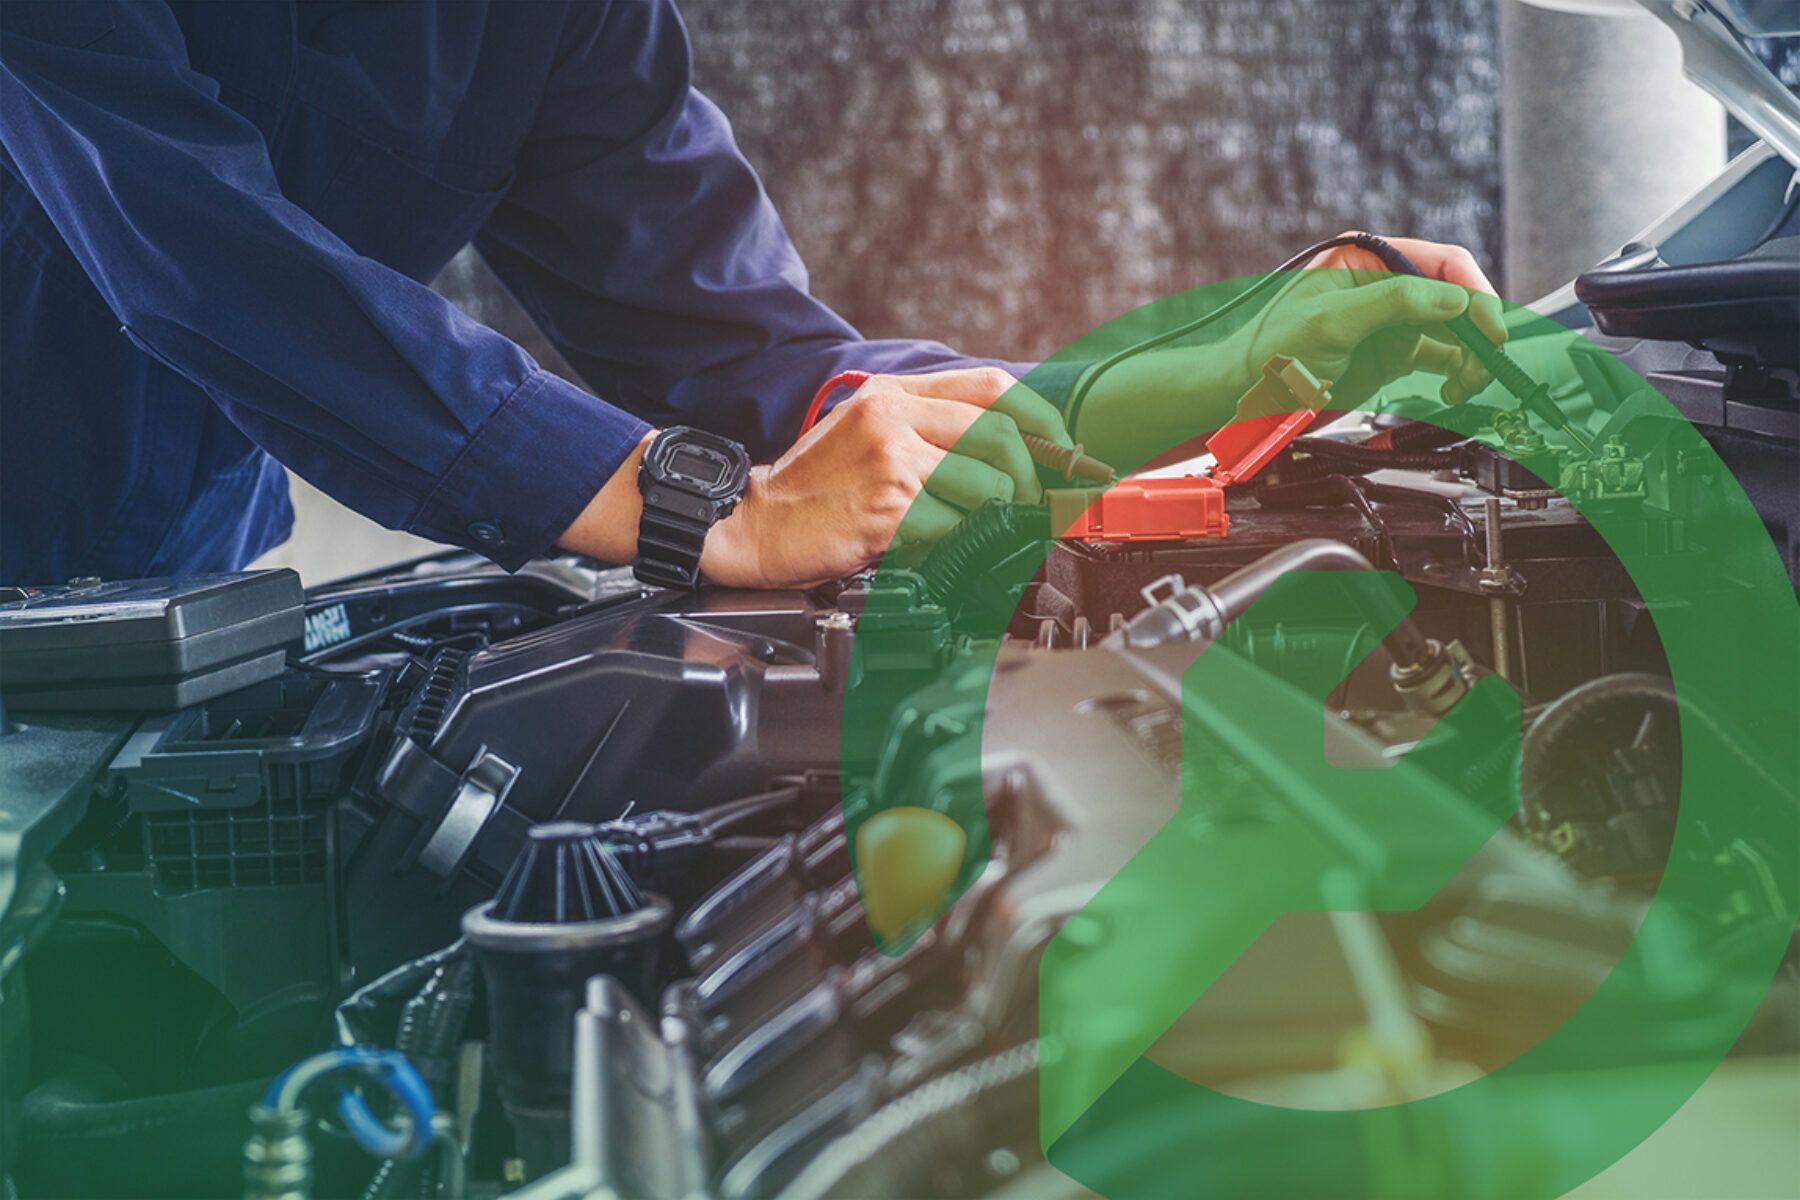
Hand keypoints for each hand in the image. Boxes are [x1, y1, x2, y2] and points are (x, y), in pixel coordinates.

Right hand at [701, 367, 1067, 587]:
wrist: (754, 525)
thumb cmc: (810, 490)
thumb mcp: (864, 434)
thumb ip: (923, 429)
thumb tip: (1001, 446)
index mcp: (891, 394)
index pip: (991, 387)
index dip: (1039, 418)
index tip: (1059, 447)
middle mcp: (894, 418)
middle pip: (1001, 432)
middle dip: (1031, 473)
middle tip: (1031, 500)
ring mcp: (893, 461)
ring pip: (989, 481)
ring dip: (998, 511)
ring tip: (979, 525)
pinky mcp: (891, 508)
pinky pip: (958, 522)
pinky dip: (960, 538)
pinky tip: (937, 542)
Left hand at [1229, 232, 1507, 409]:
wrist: (1246, 397)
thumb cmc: (1271, 352)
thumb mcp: (1330, 321)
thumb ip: (1392, 303)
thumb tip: (1452, 298)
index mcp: (1368, 259)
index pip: (1438, 263)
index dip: (1471, 290)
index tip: (1489, 322)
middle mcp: (1386, 284)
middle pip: (1454, 296)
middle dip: (1477, 327)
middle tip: (1490, 356)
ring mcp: (1393, 320)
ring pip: (1454, 329)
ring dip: (1471, 354)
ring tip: (1469, 381)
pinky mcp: (1395, 353)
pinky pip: (1441, 356)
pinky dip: (1456, 372)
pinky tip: (1455, 388)